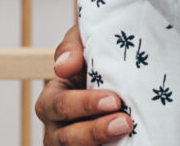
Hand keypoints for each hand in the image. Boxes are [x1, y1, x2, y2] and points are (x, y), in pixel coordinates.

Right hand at [36, 24, 132, 143]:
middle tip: (124, 121)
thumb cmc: (98, 60)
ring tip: (127, 129)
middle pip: (68, 137)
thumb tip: (63, 66)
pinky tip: (128, 141)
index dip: (85, 105)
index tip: (114, 100)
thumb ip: (73, 46)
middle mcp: (57, 127)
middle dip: (95, 130)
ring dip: (102, 142)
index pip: (60, 106)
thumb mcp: (84, 43)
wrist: (123, 78)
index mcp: (51, 99)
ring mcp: (72, 145)